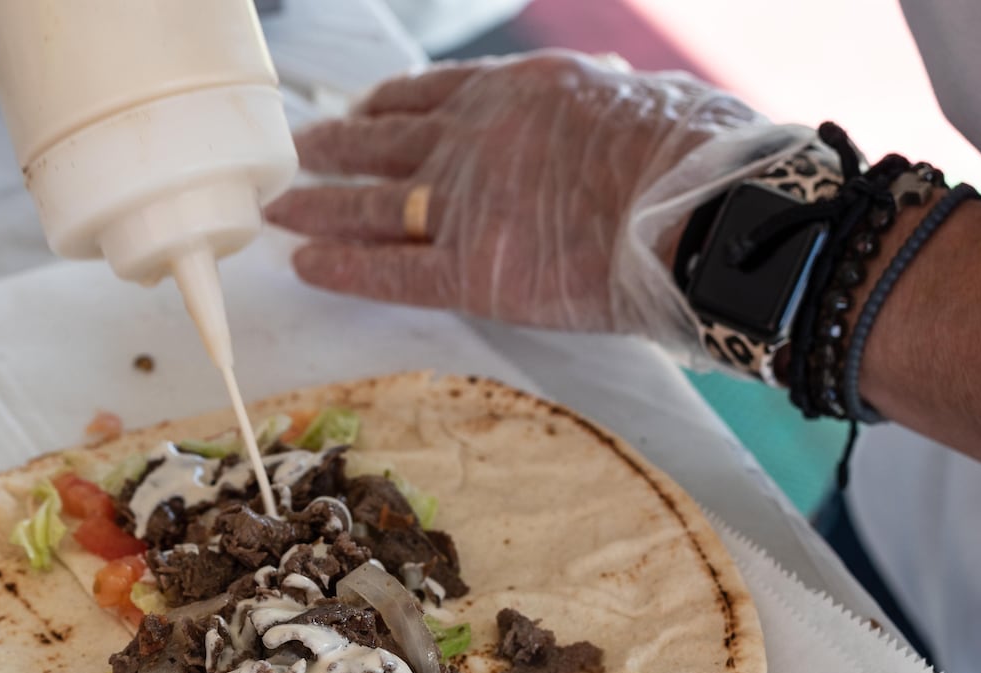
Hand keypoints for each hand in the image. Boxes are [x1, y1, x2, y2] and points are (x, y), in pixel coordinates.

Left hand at [266, 52, 772, 341]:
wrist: (704, 211)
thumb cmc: (694, 157)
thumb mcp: (635, 96)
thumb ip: (591, 107)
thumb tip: (599, 102)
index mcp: (519, 92)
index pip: (432, 95)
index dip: (389, 104)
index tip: (361, 109)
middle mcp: (476, 142)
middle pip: (386, 145)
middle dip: (337, 148)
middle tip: (297, 152)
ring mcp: (466, 207)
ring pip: (371, 206)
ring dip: (318, 205)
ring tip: (276, 207)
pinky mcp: (469, 272)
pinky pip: (389, 271)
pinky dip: (341, 267)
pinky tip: (303, 263)